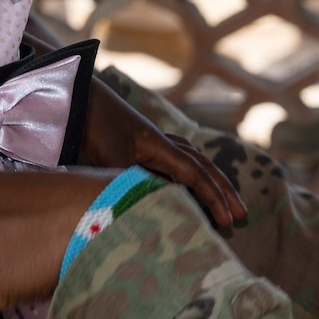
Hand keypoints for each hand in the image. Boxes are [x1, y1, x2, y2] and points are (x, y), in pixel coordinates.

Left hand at [82, 79, 244, 232]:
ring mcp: (149, 142)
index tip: (229, 220)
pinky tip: (179, 188)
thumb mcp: (112, 158)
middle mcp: (161, 143)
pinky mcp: (136, 144)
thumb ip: (134, 182)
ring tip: (219, 200)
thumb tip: (153, 207)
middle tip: (242, 214)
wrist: (76, 97)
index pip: (197, 176)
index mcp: (160, 146)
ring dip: (207, 181)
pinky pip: (170, 162)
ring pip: (189, 161)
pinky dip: (182, 176)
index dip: (215, 198)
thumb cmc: (92, 125)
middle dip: (223, 191)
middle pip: (202, 166)